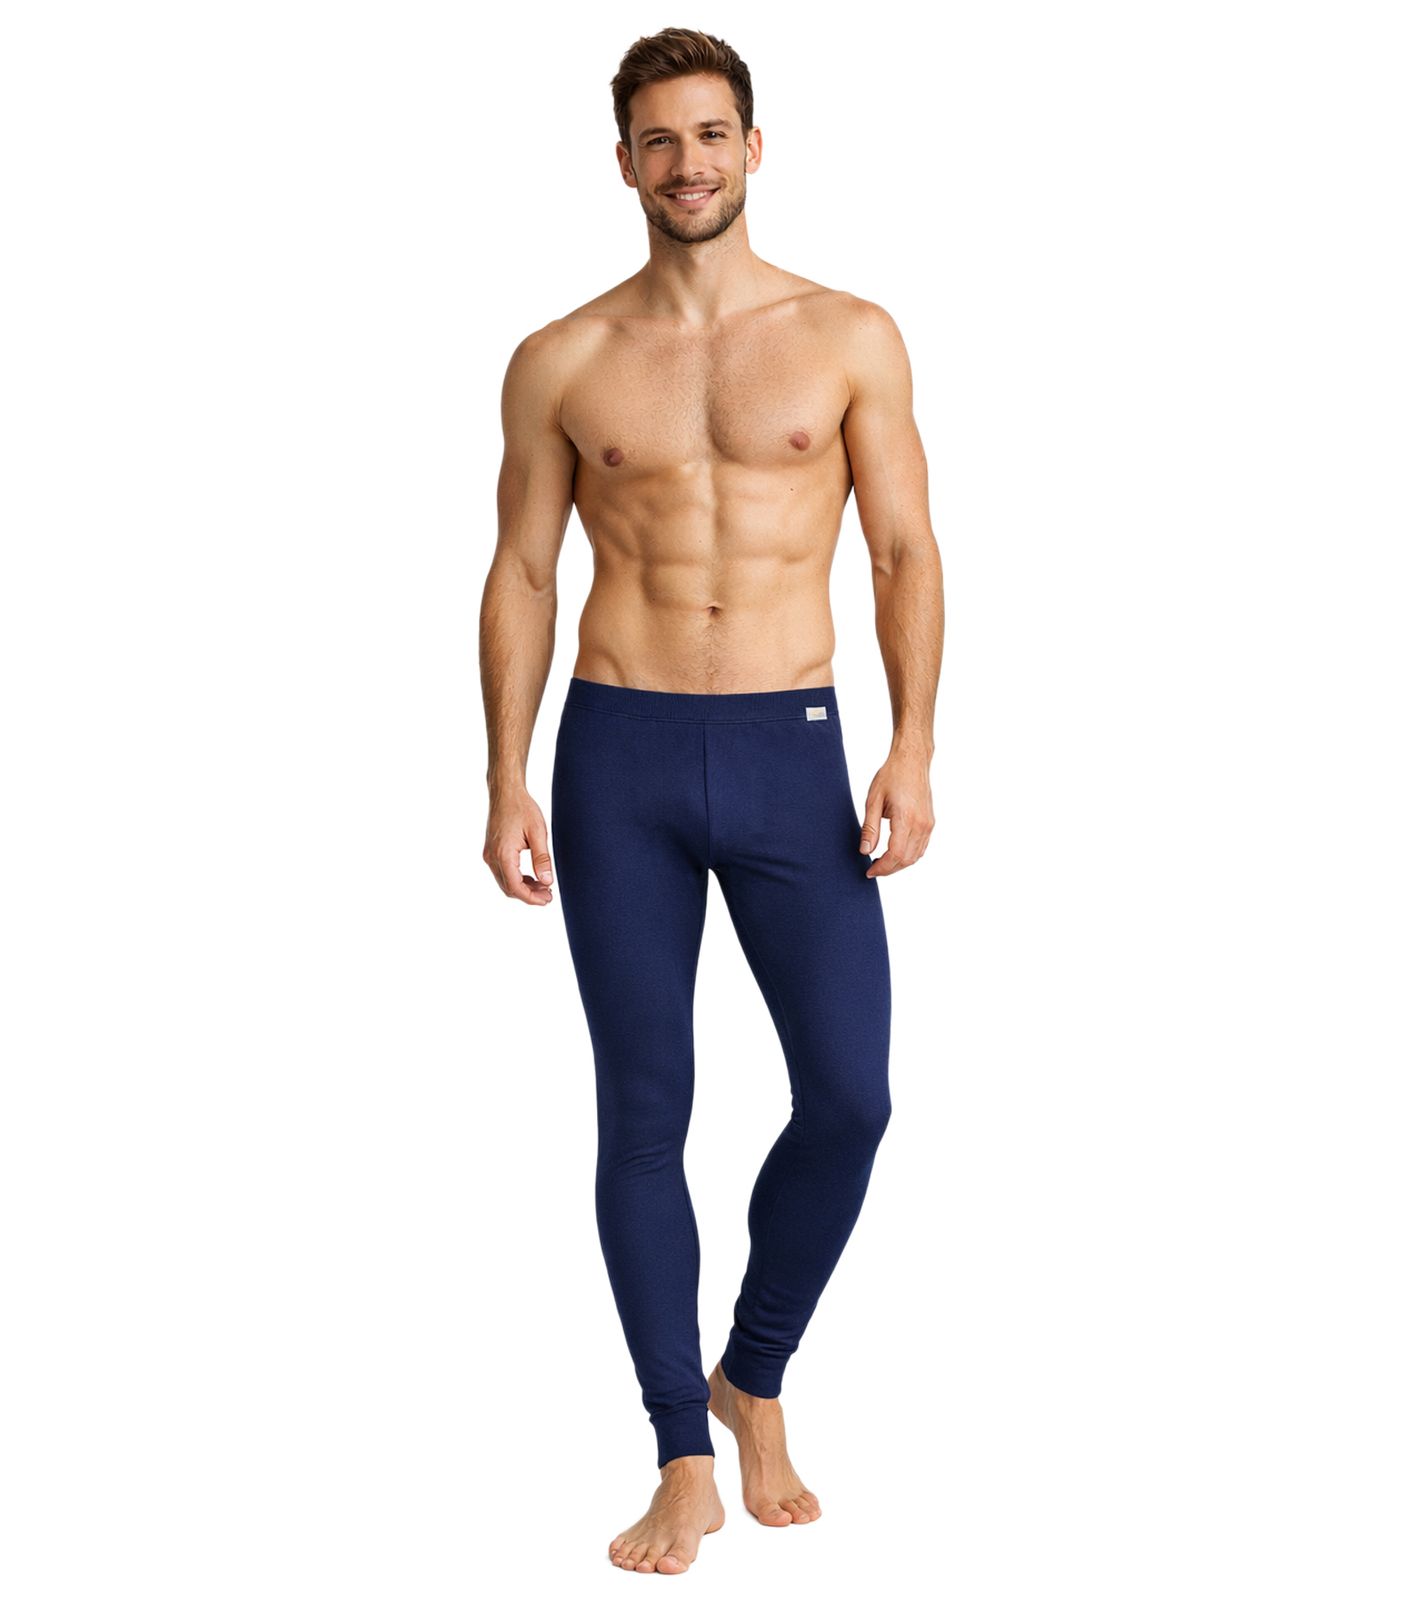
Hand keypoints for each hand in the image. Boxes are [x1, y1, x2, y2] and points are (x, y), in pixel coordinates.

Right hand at [484, 786, 554, 904]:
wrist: (505, 792)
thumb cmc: (522, 808)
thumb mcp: (538, 832)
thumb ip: (542, 859)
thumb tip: (547, 881)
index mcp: (503, 854)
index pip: (515, 887)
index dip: (531, 898)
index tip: (547, 899)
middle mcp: (491, 857)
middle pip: (509, 888)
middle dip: (529, 895)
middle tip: (549, 895)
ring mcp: (489, 854)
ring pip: (505, 882)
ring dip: (523, 888)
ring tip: (543, 886)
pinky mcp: (490, 851)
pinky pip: (502, 873)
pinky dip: (516, 878)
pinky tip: (532, 877)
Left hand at [860, 751, 934, 876]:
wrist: (912, 761)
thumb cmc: (892, 776)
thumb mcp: (873, 800)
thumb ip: (870, 828)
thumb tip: (865, 851)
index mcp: (906, 819)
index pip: (896, 855)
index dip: (882, 868)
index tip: (869, 871)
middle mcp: (921, 824)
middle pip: (907, 860)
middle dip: (889, 869)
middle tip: (873, 869)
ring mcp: (928, 824)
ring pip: (916, 856)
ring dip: (899, 864)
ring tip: (881, 863)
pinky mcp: (930, 823)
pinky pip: (921, 847)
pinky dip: (909, 856)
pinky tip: (895, 853)